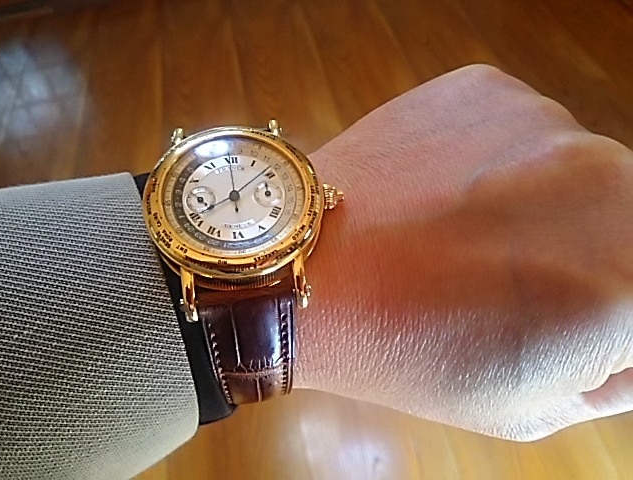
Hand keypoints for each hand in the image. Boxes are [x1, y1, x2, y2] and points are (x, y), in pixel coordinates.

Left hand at [295, 65, 632, 440]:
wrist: (308, 268)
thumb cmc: (408, 352)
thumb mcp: (530, 404)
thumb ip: (616, 370)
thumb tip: (628, 328)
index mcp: (626, 283)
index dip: (610, 315)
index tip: (568, 317)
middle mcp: (606, 182)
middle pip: (629, 219)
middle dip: (593, 252)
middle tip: (518, 275)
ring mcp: (544, 122)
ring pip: (579, 168)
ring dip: (548, 202)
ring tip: (471, 232)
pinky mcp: (490, 88)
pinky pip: (524, 130)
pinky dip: (501, 162)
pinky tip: (447, 193)